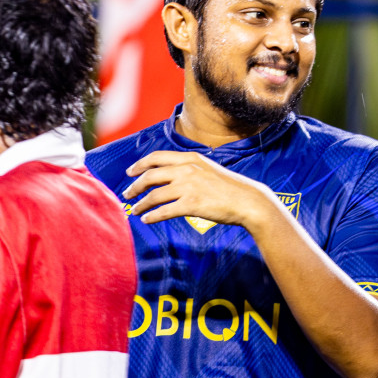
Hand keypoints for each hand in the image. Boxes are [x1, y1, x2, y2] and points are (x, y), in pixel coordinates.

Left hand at [123, 151, 280, 230]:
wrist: (249, 201)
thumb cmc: (232, 188)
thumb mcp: (209, 169)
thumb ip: (191, 169)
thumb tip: (172, 176)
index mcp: (191, 159)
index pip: (156, 157)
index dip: (140, 165)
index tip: (130, 172)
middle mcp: (187, 170)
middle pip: (150, 176)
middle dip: (135, 186)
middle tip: (128, 194)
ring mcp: (189, 187)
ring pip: (154, 195)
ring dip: (141, 203)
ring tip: (135, 210)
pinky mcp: (191, 204)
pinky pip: (164, 211)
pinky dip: (152, 216)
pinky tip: (147, 219)